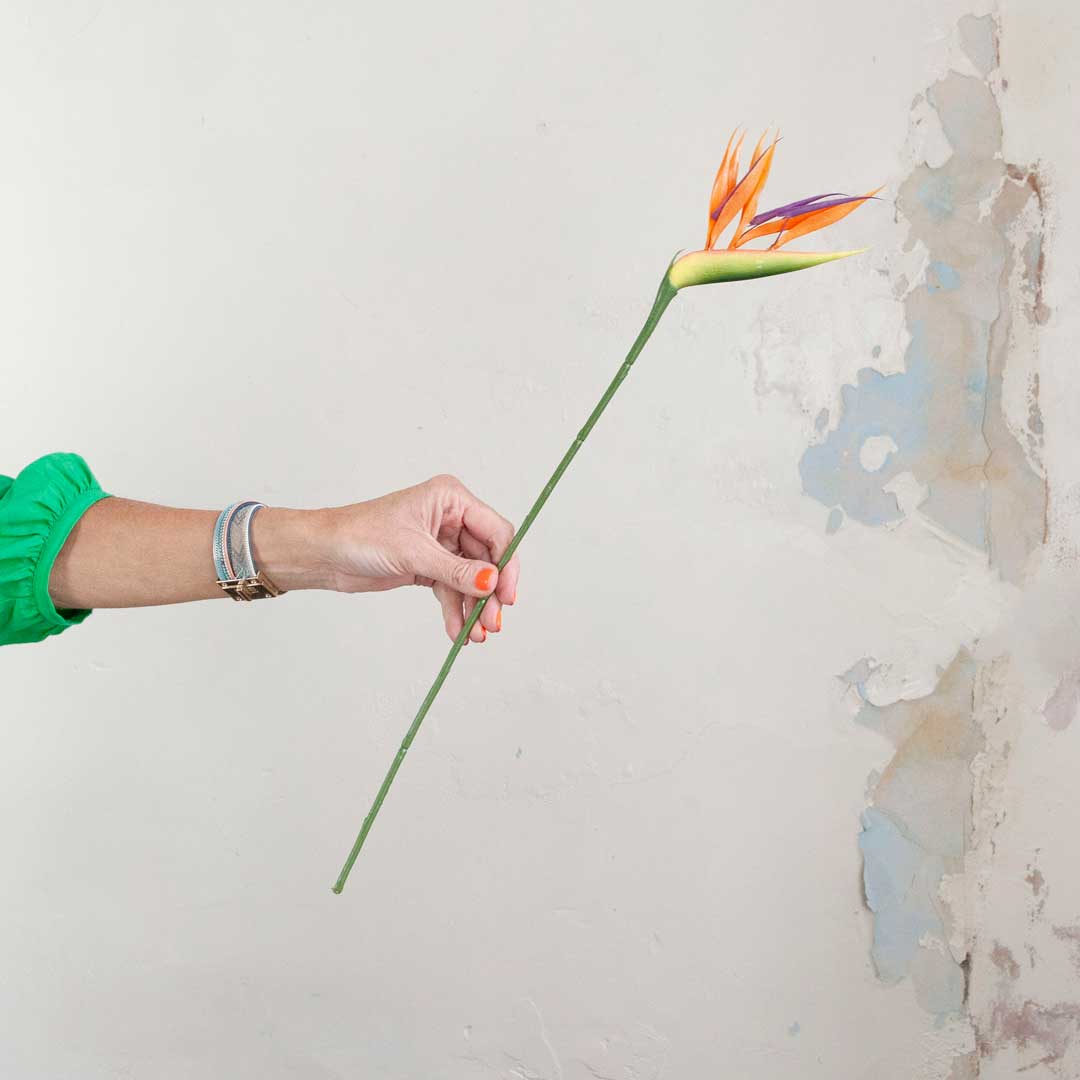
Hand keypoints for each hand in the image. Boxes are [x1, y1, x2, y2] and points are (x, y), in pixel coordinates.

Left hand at [323, 475, 519, 642]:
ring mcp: (440, 543)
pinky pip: (451, 589)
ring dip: (474, 608)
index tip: (506, 596)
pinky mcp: (428, 565)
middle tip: (492, 623)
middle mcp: (450, 518)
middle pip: (487, 559)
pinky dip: (455, 611)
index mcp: (451, 499)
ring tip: (475, 636)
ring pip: (471, 578)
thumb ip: (455, 570)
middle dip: (490, 593)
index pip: (496, 531)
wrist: (325, 553)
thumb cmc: (361, 535)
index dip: (506, 564)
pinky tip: (457, 632)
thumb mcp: (413, 552)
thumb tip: (491, 583)